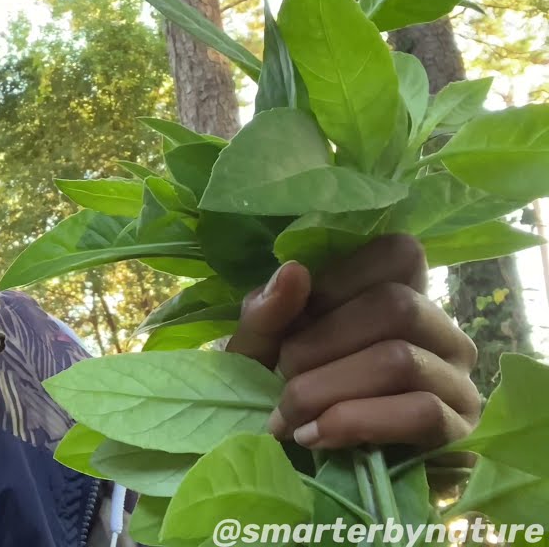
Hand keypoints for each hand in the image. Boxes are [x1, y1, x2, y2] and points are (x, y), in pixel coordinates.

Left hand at [227, 234, 479, 451]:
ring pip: (401, 361)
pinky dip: (356, 422)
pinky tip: (316, 437)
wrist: (287, 466)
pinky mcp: (459, 433)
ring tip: (288, 418)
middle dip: (320, 344)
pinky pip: (421, 413)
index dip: (338, 280)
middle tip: (281, 377)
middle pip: (396, 306)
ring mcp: (459, 382)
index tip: (295, 318)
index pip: (399, 253)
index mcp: (402, 294)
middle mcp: (442, 332)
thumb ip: (268, 310)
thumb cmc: (279, 392)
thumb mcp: (259, 348)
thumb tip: (294, 272)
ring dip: (327, 390)